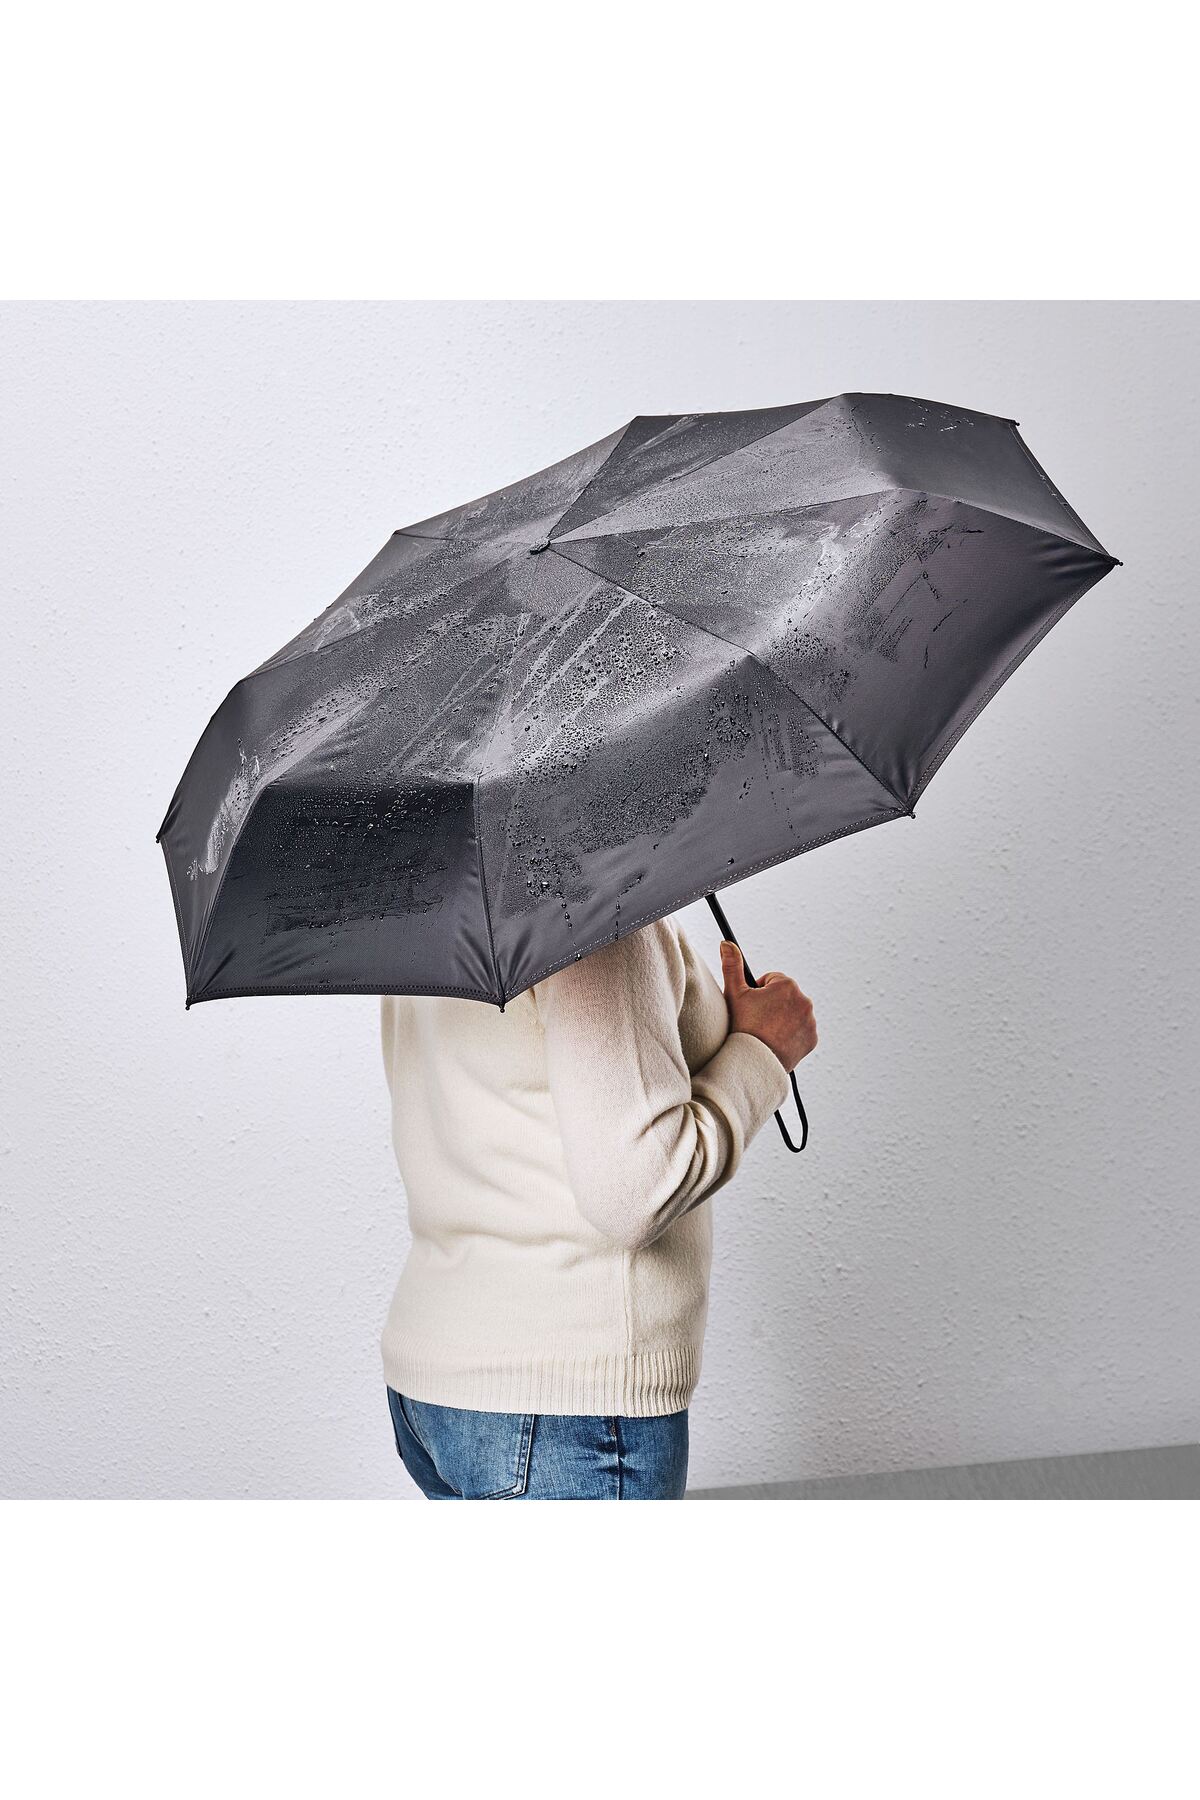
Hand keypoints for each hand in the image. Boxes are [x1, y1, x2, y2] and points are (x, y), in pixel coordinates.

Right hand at [719, 940, 816, 1072]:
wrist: (752, 1062)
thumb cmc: (741, 1026)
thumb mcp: (734, 993)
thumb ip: (732, 965)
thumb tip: (727, 943)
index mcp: (787, 985)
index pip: (772, 980)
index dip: (758, 993)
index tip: (752, 1007)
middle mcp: (804, 1000)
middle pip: (784, 996)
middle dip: (772, 1004)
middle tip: (757, 1020)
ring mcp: (810, 1020)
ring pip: (793, 1012)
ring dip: (782, 1018)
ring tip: (766, 1031)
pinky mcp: (812, 1038)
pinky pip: (801, 1030)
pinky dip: (791, 1033)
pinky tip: (777, 1040)